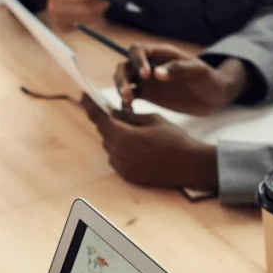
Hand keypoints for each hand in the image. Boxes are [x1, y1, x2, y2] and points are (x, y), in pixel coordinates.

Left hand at [82, 94, 217, 189]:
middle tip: (115, 112)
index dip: (90, 105)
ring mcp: (122, 167)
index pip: (99, 118)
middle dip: (108, 121)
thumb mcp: (151, 119)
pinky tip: (138, 147)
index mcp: (122, 136)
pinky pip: (117, 159)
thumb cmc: (174, 138)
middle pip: (104, 132)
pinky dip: (121, 151)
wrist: (190, 165)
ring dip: (115, 137)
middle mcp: (118, 154)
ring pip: (110, 146)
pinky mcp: (128, 176)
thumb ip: (128, 115)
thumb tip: (112, 111)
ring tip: (134, 131)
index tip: (83, 96)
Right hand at [115, 47, 248, 115]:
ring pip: (124, 80)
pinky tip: (129, 111)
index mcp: (161, 54)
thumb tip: (156, 74)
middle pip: (125, 66)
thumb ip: (179, 69)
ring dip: (121, 89)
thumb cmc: (209, 78)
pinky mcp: (147, 95)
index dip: (137, 60)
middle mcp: (150, 65)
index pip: (138, 50)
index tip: (146, 75)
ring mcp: (147, 81)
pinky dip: (125, 102)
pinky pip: (130, 96)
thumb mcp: (199, 71)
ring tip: (128, 102)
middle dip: (122, 78)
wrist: (213, 96)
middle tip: (129, 93)